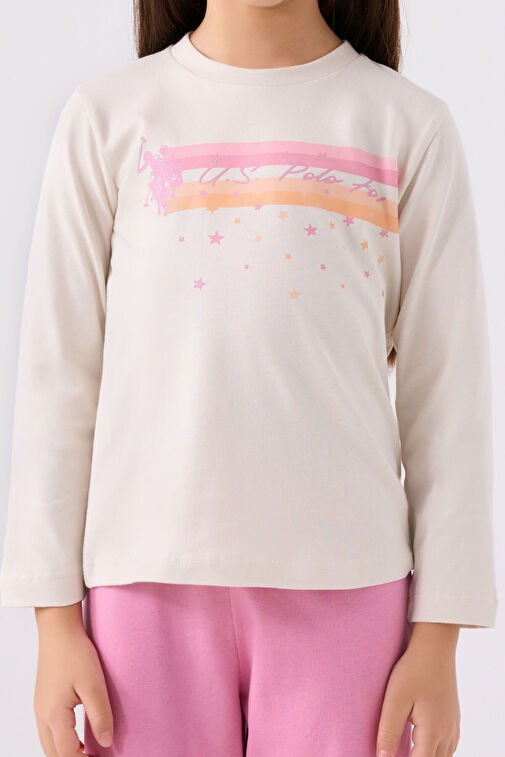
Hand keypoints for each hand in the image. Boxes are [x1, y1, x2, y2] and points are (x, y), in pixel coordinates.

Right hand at [34, 602, 112, 756]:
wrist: (58, 630)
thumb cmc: (75, 653)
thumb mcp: (94, 684)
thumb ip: (100, 715)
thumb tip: (107, 742)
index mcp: (54, 715)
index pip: (67, 754)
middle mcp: (42, 716)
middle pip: (54, 754)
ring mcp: (40, 708)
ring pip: (49, 744)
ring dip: (66, 752)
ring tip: (88, 752)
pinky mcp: (43, 700)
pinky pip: (48, 731)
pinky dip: (61, 741)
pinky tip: (77, 737)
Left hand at [376, 622, 460, 755]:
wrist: (435, 646)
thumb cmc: (413, 669)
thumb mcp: (395, 699)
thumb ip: (389, 730)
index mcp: (432, 731)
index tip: (388, 756)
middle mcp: (447, 732)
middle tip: (396, 751)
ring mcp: (453, 725)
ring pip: (444, 756)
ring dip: (427, 755)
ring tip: (408, 749)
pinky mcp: (453, 717)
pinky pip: (449, 746)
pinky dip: (436, 750)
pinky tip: (423, 743)